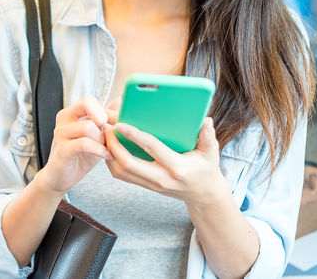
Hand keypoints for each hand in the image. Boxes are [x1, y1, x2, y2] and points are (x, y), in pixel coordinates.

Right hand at [36, 96, 113, 194]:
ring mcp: (61, 133)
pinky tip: (106, 156)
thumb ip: (106, 118)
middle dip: (104, 117)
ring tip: (109, 149)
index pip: (90, 100)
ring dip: (103, 139)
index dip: (107, 111)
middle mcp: (64, 119)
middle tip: (112, 133)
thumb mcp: (96, 136)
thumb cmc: (80, 156)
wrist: (60, 177)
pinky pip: (84, 143)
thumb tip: (120, 100)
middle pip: (86, 103)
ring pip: (88, 126)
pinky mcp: (62, 149)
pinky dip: (99, 149)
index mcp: (71, 113)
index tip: (119, 124)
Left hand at [104, 117, 223, 204]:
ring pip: (121, 172)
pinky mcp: (145, 186)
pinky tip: (110, 146)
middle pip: (128, 164)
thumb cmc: (206, 169)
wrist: (202, 194)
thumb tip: (206, 121)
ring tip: (105, 134)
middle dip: (113, 145)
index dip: (134, 136)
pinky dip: (112, 162)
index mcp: (176, 167)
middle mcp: (161, 178)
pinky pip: (122, 176)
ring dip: (109, 153)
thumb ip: (208, 137)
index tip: (120, 124)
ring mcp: (151, 184)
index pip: (152, 149)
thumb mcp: (211, 153)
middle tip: (106, 127)